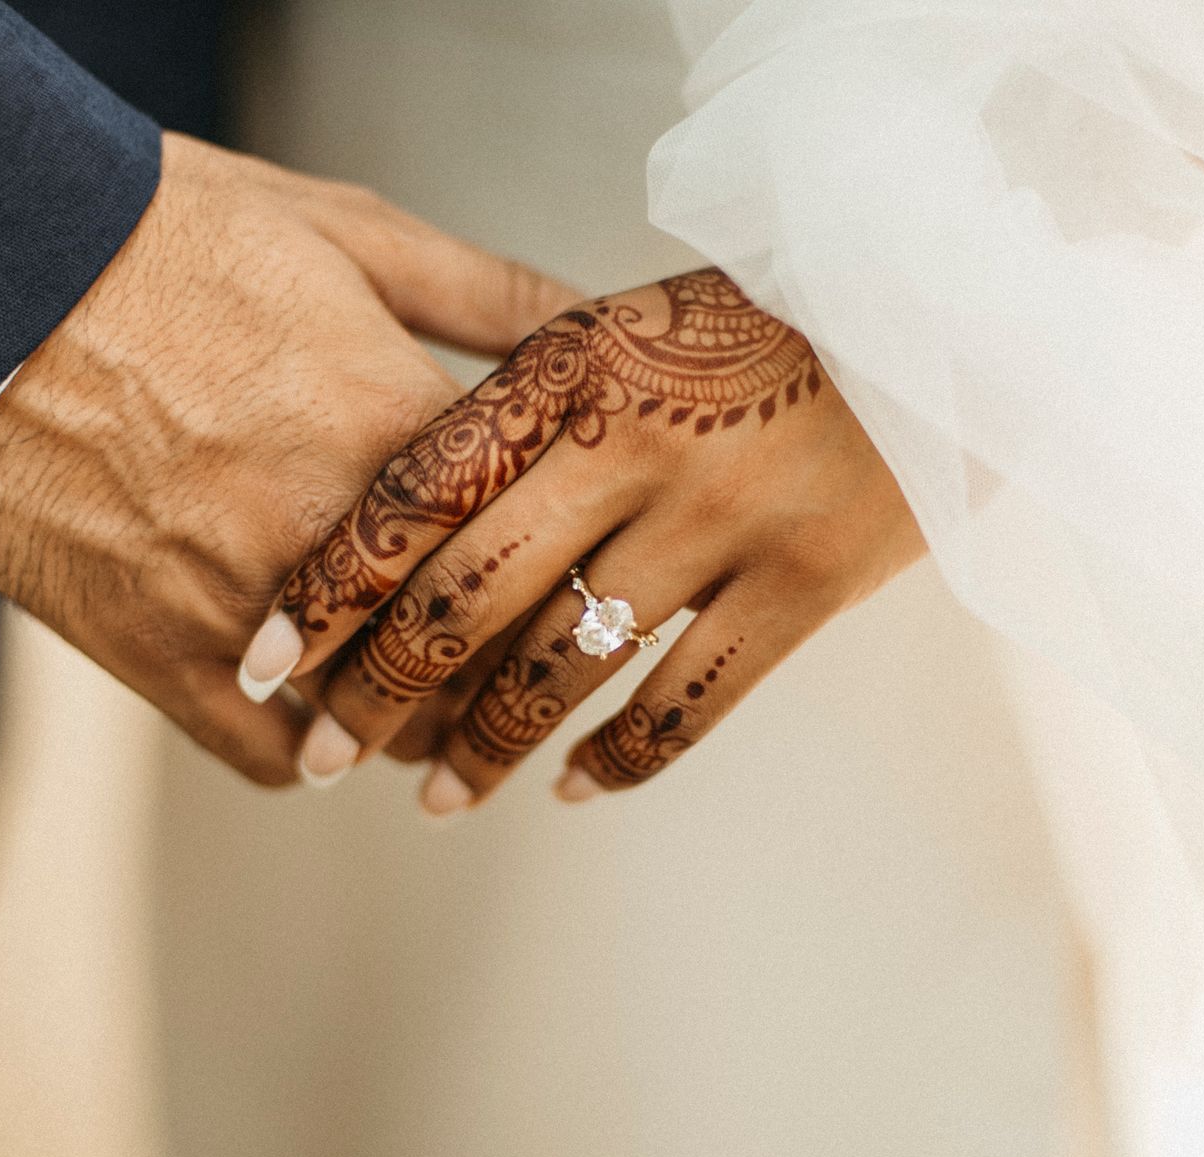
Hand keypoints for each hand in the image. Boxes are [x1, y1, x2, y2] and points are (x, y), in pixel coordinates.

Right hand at [0, 132, 576, 784]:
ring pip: (382, 724)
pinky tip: (324, 732)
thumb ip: (486, 294)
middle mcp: (331, 534)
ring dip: (418, 726)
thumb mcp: (348, 229)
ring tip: (435, 709)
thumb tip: (598, 323)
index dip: (576, 570)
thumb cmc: (165, 236)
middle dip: (514, 669)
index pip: (540, 542)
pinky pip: (264, 756)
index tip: (590, 582)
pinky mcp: (153, 652)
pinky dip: (307, 755)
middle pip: (473, 654)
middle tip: (530, 667)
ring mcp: (240, 606)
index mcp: (395, 425)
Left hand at [253, 269, 924, 808]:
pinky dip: (620, 758)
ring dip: (484, 749)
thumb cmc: (751, 312)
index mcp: (570, 367)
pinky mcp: (808, 583)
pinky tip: (568, 785)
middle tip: (324, 755)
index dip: (329, 588)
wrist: (936, 311)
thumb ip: (516, 396)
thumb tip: (400, 508)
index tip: (266, 660)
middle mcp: (635, 448)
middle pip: (469, 600)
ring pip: (566, 670)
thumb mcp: (619, 318)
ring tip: (433, 799)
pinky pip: (690, 701)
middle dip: (379, 693)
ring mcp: (725, 522)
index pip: (415, 493)